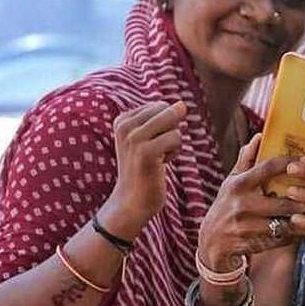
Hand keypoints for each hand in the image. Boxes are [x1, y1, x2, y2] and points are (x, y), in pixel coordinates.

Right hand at [101, 101, 186, 239]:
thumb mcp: (149, 138)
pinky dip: (174, 152)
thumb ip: (164, 118)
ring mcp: (134, 138)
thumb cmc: (145, 169)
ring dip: (173, 144)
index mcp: (122, 119)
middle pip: (168, 111)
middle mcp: (124, 125)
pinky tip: (160, 165)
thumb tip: (182, 104)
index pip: (161, 105)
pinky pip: (176, 138)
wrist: (132, 201)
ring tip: (156, 159)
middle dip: (171, 131)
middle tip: (156, 151)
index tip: (150, 144)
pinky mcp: (146, 152)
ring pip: (174, 124)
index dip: (164, 125)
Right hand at [197, 134, 304, 271]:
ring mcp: (245, 227)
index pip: (268, 168)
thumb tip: (259, 136)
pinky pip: (280, 241)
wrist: (210, 243)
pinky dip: (297, 236)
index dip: (289, 162)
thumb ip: (246, 160)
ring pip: (285, 224)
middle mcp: (241, 205)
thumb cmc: (226, 206)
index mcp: (238, 185)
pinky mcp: (250, 245)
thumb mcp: (231, 182)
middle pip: (284, 202)